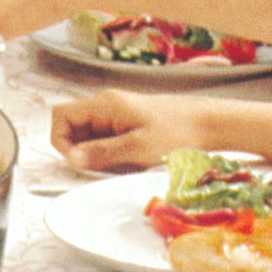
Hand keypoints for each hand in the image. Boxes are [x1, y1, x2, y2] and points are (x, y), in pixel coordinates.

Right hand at [51, 90, 210, 173]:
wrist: (209, 124)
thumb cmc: (178, 132)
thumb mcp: (137, 148)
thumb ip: (101, 153)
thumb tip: (71, 159)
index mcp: (104, 104)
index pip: (61, 116)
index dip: (61, 140)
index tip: (78, 161)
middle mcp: (106, 105)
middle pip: (73, 127)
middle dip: (81, 151)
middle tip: (103, 167)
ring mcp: (116, 114)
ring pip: (89, 136)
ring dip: (97, 155)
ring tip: (121, 165)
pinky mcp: (127, 124)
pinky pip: (105, 139)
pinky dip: (110, 154)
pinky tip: (129, 161)